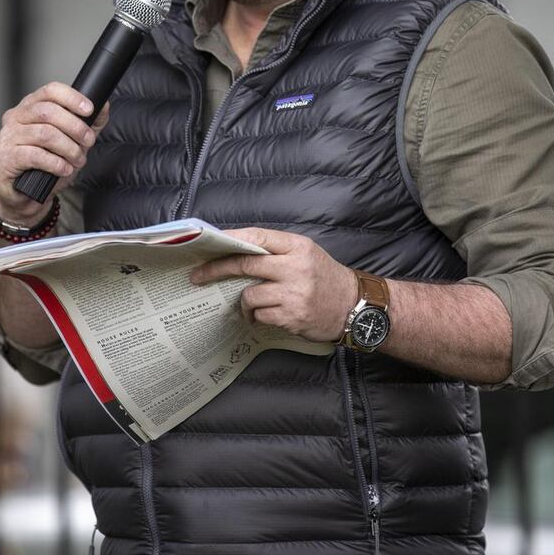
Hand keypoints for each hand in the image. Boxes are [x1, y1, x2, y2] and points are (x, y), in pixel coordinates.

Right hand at [0, 83, 108, 225]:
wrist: (28, 193)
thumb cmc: (48, 163)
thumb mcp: (73, 140)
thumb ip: (89, 122)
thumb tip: (103, 105)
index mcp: (31, 106)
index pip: (50, 90)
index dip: (72, 98)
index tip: (89, 109)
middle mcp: (16, 117)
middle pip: (48, 112)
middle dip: (75, 127)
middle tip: (88, 142)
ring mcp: (8, 136)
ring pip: (44, 134)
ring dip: (68, 148)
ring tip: (77, 159)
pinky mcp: (7, 157)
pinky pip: (35, 155)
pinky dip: (56, 163)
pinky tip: (64, 168)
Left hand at [190, 228, 356, 343]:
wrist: (355, 306)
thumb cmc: (324, 277)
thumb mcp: (306, 254)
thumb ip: (275, 251)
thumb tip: (235, 251)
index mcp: (297, 246)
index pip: (256, 237)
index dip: (230, 239)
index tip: (209, 244)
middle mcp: (296, 267)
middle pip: (245, 265)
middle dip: (217, 270)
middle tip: (198, 276)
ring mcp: (294, 293)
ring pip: (249, 295)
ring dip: (244, 302)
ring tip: (252, 305)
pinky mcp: (292, 316)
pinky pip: (260, 315)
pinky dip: (258, 316)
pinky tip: (268, 315)